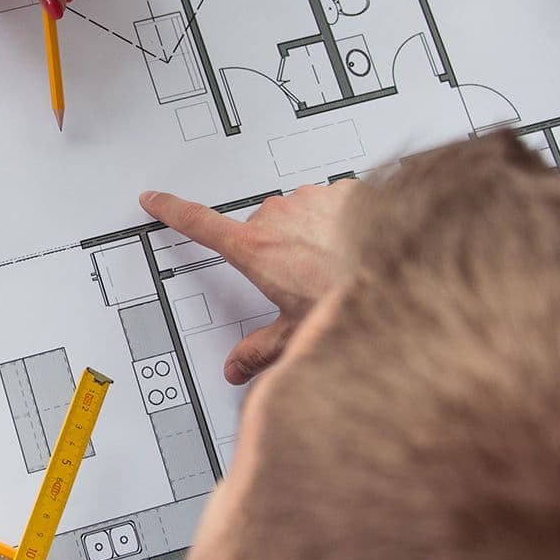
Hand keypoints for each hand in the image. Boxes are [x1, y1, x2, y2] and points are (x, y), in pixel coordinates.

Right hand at [140, 182, 358, 382]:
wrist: (405, 278)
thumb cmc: (350, 301)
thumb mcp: (297, 336)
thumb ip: (259, 351)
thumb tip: (236, 369)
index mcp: (257, 251)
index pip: (200, 225)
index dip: (172, 211)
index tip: (154, 199)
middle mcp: (279, 218)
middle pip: (261, 229)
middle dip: (275, 251)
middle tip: (300, 280)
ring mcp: (312, 199)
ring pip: (298, 213)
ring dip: (308, 234)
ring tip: (333, 266)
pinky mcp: (344, 190)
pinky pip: (332, 203)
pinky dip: (338, 222)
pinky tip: (354, 249)